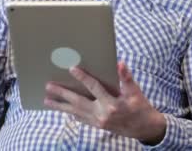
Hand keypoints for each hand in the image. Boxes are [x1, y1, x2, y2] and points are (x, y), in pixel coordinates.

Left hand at [44, 62, 166, 144]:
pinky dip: (70, 114)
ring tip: (47, 101)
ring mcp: (98, 122)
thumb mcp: (136, 92)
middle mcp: (102, 115)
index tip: (72, 68)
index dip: (83, 77)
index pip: (94, 88)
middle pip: (78, 102)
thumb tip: (121, 64)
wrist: (145, 128)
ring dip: (60, 106)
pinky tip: (61, 110)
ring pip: (76, 112)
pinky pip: (80, 119)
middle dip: (62, 94)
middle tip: (48, 86)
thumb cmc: (141, 107)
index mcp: (112, 104)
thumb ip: (126, 78)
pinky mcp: (97, 126)